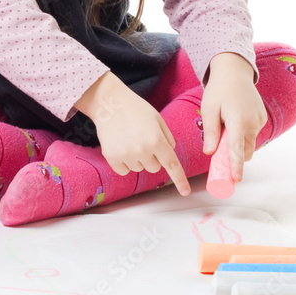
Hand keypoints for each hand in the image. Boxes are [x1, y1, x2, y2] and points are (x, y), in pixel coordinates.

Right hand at [75, 72, 190, 195]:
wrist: (109, 103)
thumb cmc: (136, 109)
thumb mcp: (158, 119)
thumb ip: (168, 138)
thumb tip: (169, 155)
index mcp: (156, 140)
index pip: (171, 164)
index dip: (180, 180)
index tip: (185, 192)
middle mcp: (142, 150)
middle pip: (154, 167)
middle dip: (153, 157)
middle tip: (143, 139)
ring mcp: (126, 154)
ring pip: (139, 168)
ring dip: (137, 158)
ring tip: (130, 139)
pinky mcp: (112, 157)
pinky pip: (124, 170)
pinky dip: (124, 162)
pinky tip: (121, 146)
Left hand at [201, 53, 267, 181]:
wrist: (234, 72)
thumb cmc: (219, 90)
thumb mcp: (209, 110)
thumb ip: (210, 132)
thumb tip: (209, 152)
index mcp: (238, 120)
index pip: (237, 149)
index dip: (236, 166)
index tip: (236, 179)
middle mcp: (253, 122)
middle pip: (245, 150)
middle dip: (235, 156)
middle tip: (218, 152)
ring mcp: (260, 120)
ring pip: (249, 143)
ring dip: (238, 143)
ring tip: (225, 127)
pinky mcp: (262, 118)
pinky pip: (252, 134)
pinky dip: (243, 134)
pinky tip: (234, 120)